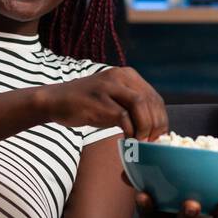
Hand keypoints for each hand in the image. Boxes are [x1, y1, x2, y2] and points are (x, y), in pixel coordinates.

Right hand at [41, 67, 167, 140]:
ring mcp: (110, 87)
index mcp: (128, 75)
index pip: (155, 98)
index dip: (161, 119)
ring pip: (141, 106)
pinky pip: (124, 117)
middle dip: (155, 125)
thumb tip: (154, 127)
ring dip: (144, 128)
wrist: (56, 101)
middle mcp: (121, 76)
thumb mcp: (114, 98)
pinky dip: (130, 131)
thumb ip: (132, 105)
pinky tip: (128, 141)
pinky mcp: (100, 100)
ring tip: (140, 142)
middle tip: (151, 142)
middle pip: (151, 102)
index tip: (157, 136)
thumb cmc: (87, 104)